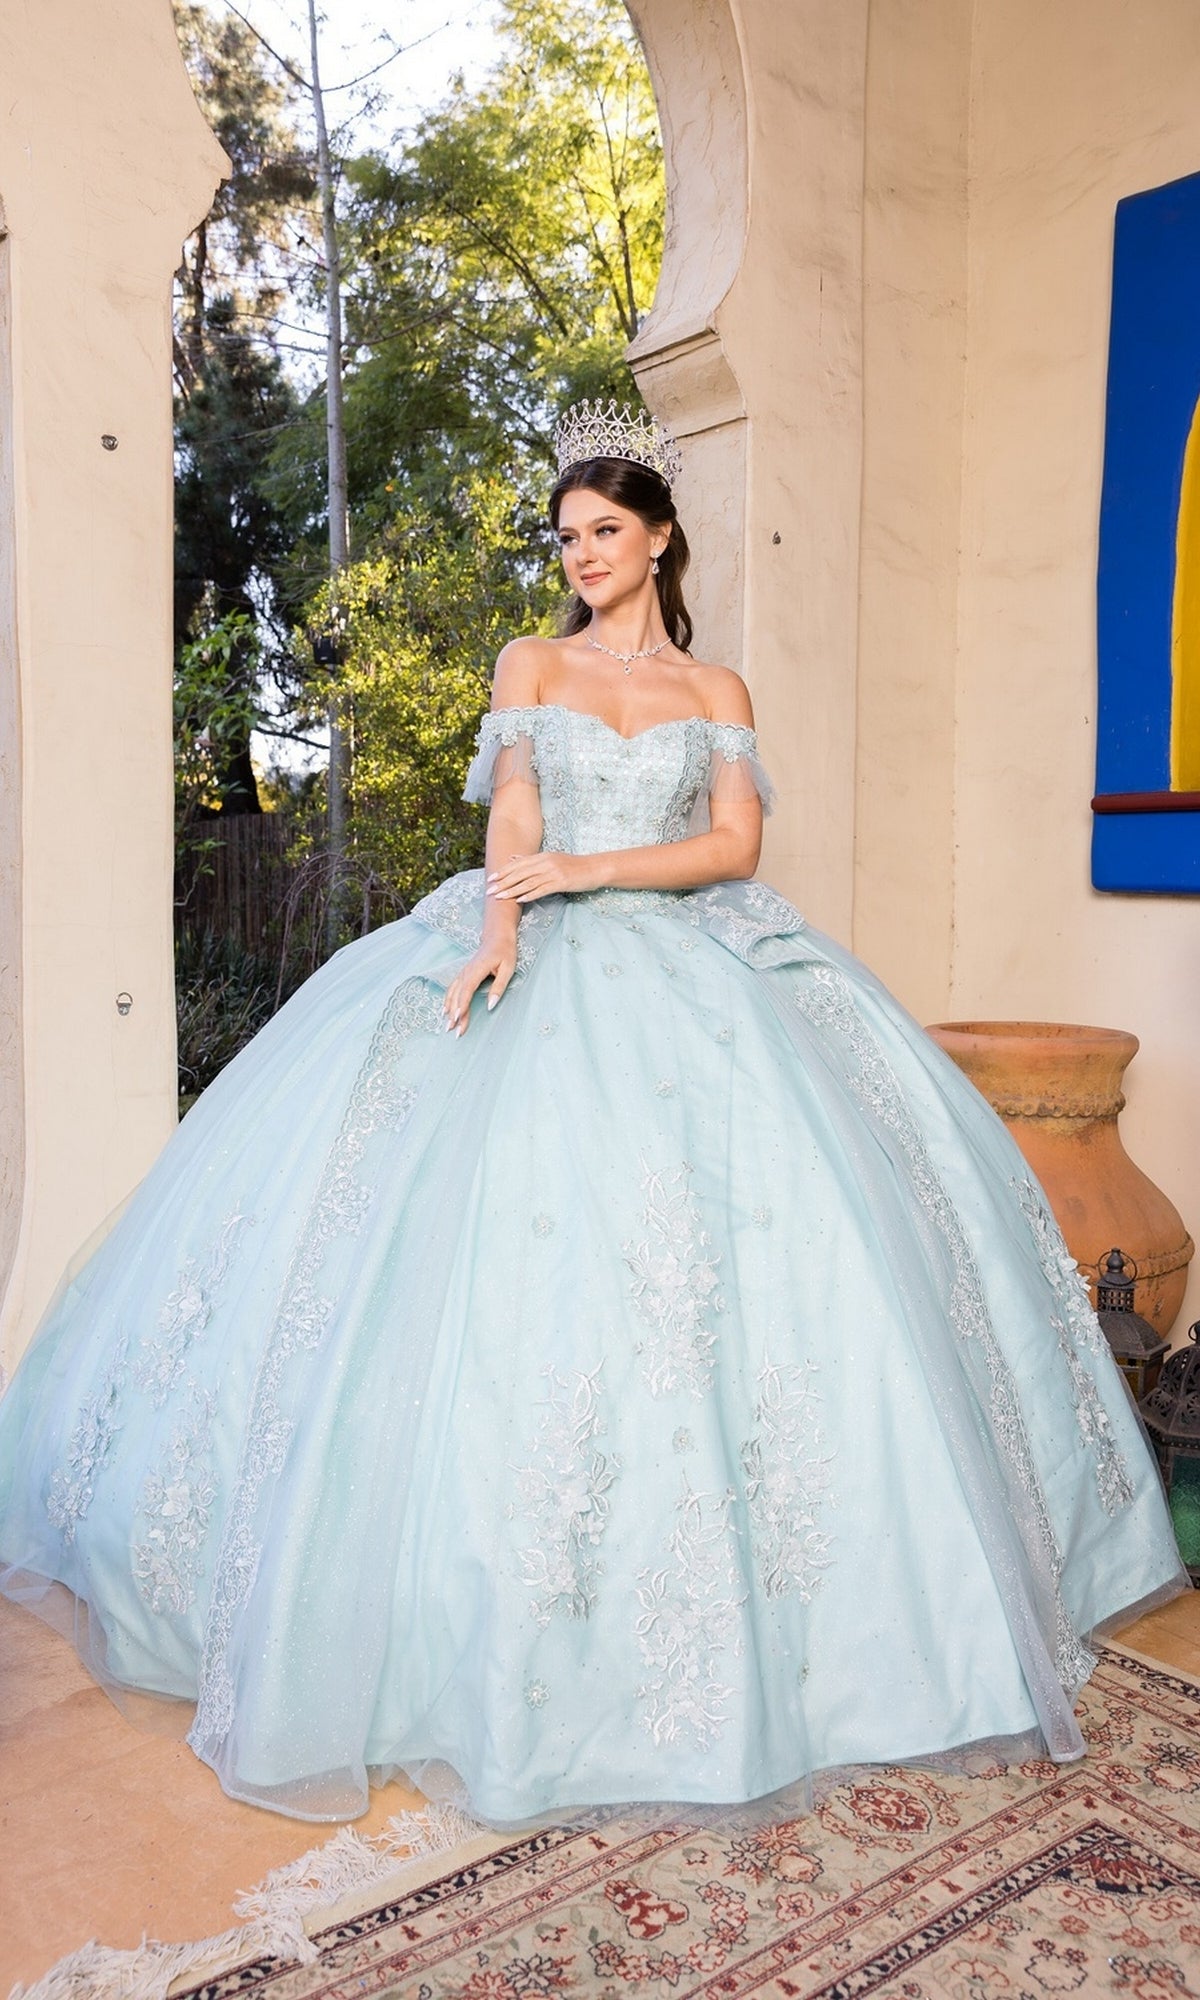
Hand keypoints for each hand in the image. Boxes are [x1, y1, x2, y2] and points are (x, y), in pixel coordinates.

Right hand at [443, 939, 516, 1036]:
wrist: (497, 937)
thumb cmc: (505, 952)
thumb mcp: (508, 969)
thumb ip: (498, 988)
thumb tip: (490, 1006)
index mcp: (477, 969)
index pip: (467, 990)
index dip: (462, 1005)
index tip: (458, 1019)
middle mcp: (466, 971)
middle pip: (457, 995)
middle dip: (454, 1014)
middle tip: (453, 1031)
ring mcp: (463, 973)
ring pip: (453, 993)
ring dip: (449, 1010)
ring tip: (447, 1026)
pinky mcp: (463, 974)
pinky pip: (452, 989)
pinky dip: (448, 1001)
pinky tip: (445, 1011)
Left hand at [487, 851, 601, 901]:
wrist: (595, 868)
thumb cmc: (573, 866)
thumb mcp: (551, 859)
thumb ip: (532, 859)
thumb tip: (513, 858)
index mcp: (542, 856)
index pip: (518, 864)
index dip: (504, 872)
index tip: (491, 879)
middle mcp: (546, 862)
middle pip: (520, 873)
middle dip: (503, 882)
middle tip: (490, 890)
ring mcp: (554, 872)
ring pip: (528, 882)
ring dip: (512, 890)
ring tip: (500, 897)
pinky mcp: (561, 882)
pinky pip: (542, 889)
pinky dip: (530, 894)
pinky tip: (521, 900)